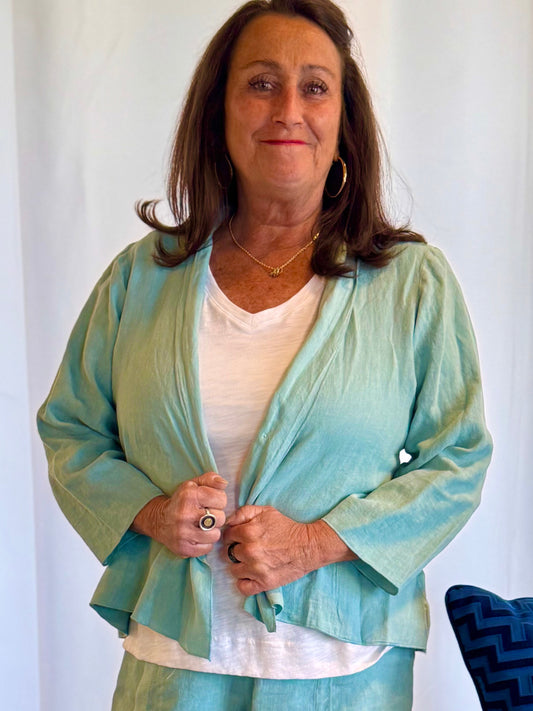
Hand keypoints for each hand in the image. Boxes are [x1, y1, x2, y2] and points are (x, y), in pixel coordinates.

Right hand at [132, 471, 226, 557]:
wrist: (159, 520)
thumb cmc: (182, 501)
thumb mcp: (193, 484)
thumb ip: (210, 479)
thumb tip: (224, 483)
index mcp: (189, 494)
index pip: (222, 499)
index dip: (219, 501)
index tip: (210, 502)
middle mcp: (185, 513)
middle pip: (220, 518)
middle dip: (216, 516)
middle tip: (206, 515)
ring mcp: (183, 533)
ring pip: (215, 535)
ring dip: (212, 531)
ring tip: (203, 527)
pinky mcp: (183, 548)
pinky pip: (207, 548)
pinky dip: (205, 543)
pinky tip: (197, 536)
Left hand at [222, 505, 354, 595]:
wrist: (308, 545)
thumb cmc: (286, 527)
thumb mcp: (265, 511)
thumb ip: (243, 512)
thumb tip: (227, 522)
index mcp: (248, 532)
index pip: (227, 536)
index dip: (233, 536)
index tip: (239, 538)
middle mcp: (249, 551)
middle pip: (229, 553)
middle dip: (237, 550)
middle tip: (248, 549)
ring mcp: (256, 569)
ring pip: (234, 570)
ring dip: (241, 566)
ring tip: (252, 562)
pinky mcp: (264, 583)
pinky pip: (242, 587)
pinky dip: (245, 583)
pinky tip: (251, 576)